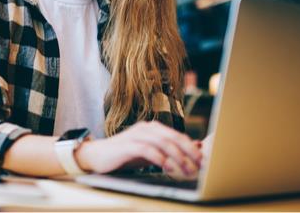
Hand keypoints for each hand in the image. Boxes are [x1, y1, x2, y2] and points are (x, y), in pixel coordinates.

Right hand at [74, 121, 201, 178]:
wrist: (97, 156)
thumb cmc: (124, 155)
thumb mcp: (148, 154)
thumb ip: (166, 152)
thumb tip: (191, 151)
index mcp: (152, 128)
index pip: (176, 135)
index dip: (191, 148)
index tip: (202, 161)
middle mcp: (145, 128)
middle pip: (172, 137)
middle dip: (188, 152)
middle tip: (199, 166)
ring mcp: (136, 135)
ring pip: (162, 142)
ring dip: (177, 157)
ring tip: (187, 170)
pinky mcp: (127, 145)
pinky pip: (147, 149)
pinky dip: (160, 158)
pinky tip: (167, 168)